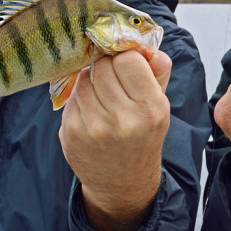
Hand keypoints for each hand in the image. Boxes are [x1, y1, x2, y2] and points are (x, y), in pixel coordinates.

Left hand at [59, 50, 171, 230]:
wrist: (123, 183)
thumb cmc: (143, 136)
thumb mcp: (160, 106)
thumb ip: (158, 73)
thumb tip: (150, 47)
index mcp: (151, 109)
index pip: (128, 59)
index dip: (126, 57)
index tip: (127, 64)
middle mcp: (122, 119)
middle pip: (103, 65)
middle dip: (107, 65)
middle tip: (112, 77)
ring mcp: (93, 127)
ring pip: (84, 78)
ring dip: (91, 79)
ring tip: (102, 95)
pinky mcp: (70, 132)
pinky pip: (72, 96)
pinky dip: (80, 97)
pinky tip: (91, 110)